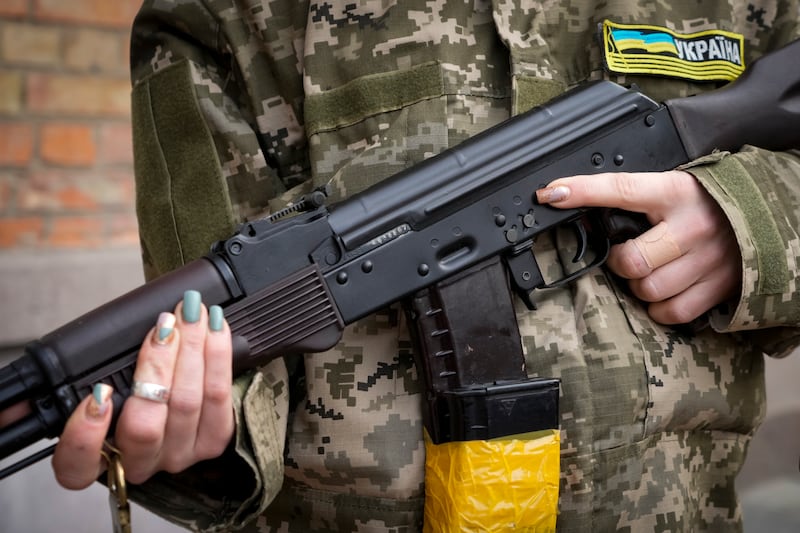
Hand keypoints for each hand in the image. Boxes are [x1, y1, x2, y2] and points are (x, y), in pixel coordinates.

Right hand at [52, 290, 233, 487]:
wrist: (181, 389)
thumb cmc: (130, 384)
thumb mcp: (99, 379)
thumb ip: (71, 384)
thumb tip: (14, 403)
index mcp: (98, 457)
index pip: (77, 466)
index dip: (85, 434)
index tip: (97, 394)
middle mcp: (138, 462)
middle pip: (145, 423)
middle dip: (156, 365)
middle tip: (164, 324)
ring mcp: (178, 454)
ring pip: (186, 404)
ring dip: (192, 350)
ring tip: (191, 314)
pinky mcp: (213, 440)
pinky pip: (218, 398)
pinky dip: (217, 357)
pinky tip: (215, 328)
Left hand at [536, 170, 741, 323]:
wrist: (771, 215)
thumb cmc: (710, 203)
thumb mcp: (675, 188)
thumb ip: (639, 198)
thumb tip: (580, 204)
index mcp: (676, 192)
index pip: (621, 189)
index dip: (583, 191)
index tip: (550, 193)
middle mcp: (693, 226)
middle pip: (632, 260)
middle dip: (621, 263)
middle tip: (629, 254)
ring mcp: (709, 260)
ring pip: (648, 289)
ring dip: (640, 286)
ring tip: (653, 271)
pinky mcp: (720, 287)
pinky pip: (672, 311)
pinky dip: (660, 308)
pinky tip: (666, 291)